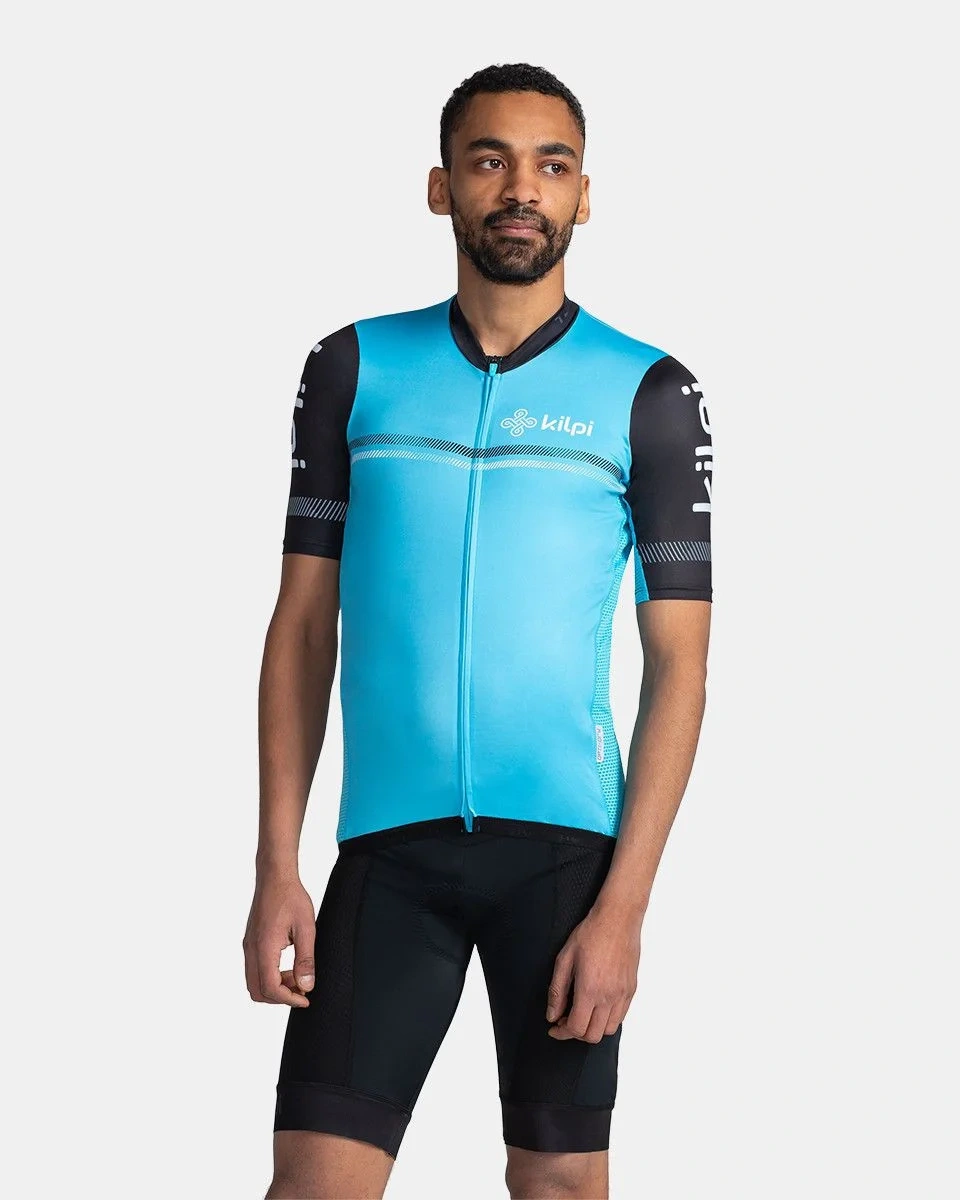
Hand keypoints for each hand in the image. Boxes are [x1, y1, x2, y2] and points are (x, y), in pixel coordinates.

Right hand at [243, 871, 315, 1007]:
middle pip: (257, 991)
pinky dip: (269, 976)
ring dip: (274, 987)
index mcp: (264, 947)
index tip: (306, 998)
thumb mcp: (307, 927)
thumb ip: (306, 958)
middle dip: (279, 997)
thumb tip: (307, 985)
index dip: (289, 999)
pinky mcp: (250, 942)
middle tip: (301, 990)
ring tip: (297, 977)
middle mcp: (251, 950)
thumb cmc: (291, 897)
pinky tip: (288, 967)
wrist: (274, 876)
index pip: (270, 988)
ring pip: (253, 982)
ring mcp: (248, 946)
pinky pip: (254, 969)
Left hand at [546, 905, 640, 1040]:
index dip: (562, 1032)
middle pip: (592, 1035)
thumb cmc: (590, 934)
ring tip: (582, 1012)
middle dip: (576, 1032)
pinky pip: (620, 1017)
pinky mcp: (631, 989)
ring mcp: (623, 994)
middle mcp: (609, 997)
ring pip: (608, 1030)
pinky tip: (597, 1005)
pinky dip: (607, 1019)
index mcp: (590, 990)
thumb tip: (552, 1015)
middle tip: (565, 1019)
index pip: (576, 1028)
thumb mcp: (565, 959)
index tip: (554, 1027)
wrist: (617, 919)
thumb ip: (557, 991)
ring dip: (592, 1028)